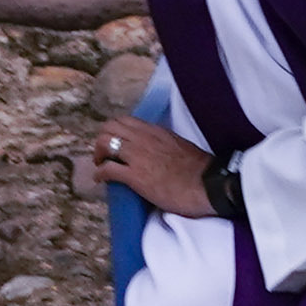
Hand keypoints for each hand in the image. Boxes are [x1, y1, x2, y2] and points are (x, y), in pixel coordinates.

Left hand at [88, 119, 216, 219]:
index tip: (115, 142)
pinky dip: (100, 174)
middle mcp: (143, 138)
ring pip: (104, 142)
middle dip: (102, 139)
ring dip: (98, 154)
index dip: (115, 130)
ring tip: (100, 165)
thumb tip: (155, 152)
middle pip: (110, 127)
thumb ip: (163, 144)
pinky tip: (100, 179)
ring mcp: (137, 156)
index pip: (126, 121)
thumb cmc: (199, 169)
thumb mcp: (179, 145)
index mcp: (156, 131)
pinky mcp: (134, 175)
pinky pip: (107, 169)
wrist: (207, 184)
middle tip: (103, 154)